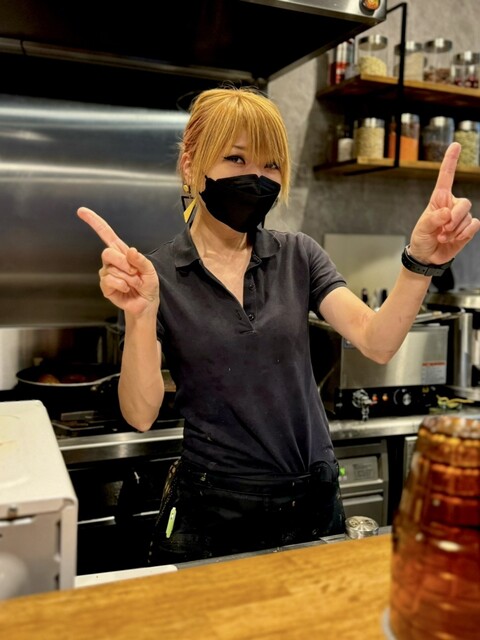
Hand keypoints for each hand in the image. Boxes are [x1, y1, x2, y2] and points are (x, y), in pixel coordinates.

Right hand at [77, 207, 158, 315]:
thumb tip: (130, 250)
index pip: (106, 234)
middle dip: (123, 263)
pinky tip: (126, 289)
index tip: (81, 211)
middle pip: (107, 253)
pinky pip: (110, 281)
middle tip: (135, 273)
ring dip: (128, 278)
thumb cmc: (148, 284)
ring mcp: (106, 273)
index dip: (94, 222)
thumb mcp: (150, 270)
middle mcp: (111, 261)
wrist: (146, 303)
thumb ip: (141, 260)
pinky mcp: (105, 287)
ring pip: (112, 270)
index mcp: (121, 252)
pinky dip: (122, 285)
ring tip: (134, 283)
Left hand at [409, 142, 479, 264]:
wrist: (427, 256)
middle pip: (465, 202)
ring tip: (443, 237)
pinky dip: (466, 233)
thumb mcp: (422, 228)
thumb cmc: (422, 238)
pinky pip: (475, 225)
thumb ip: (434, 219)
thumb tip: (447, 213)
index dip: (450, 161)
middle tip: (442, 230)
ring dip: (455, 230)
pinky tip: (456, 238)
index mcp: (439, 200)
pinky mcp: (467, 229)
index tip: (455, 145)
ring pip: (469, 216)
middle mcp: (452, 205)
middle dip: (455, 218)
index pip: (446, 177)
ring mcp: (461, 217)